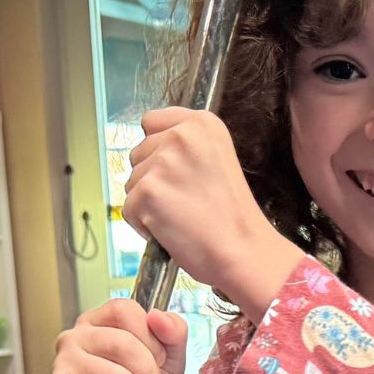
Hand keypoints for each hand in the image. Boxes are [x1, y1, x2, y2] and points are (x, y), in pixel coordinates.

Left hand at [123, 108, 275, 292]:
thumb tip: (152, 153)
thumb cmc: (234, 218)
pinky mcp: (147, 192)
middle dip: (153, 178)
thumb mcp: (218, 161)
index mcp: (202, 123)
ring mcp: (161, 163)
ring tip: (181, 216)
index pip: (152, 122)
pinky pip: (128, 209)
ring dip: (148, 202)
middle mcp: (180, 136)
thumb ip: (186, 149)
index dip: (159, 150)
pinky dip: (144, 225)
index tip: (177, 172)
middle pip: (138, 153)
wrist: (244, 252)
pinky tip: (172, 230)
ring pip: (131, 181)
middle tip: (185, 201)